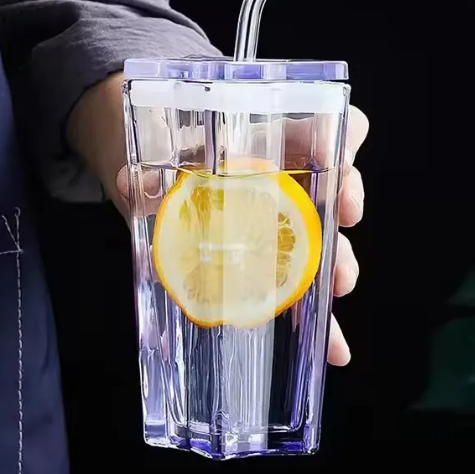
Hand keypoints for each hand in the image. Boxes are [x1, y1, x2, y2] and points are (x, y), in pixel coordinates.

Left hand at [68, 73, 367, 366]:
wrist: (147, 187)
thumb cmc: (160, 163)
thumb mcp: (149, 164)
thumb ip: (141, 174)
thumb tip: (128, 185)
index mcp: (260, 143)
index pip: (314, 127)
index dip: (339, 137)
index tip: (336, 162)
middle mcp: (281, 180)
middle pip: (332, 182)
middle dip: (345, 201)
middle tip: (344, 218)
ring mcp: (278, 223)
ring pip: (325, 237)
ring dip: (339, 262)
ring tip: (338, 288)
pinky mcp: (268, 263)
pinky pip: (301, 288)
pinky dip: (320, 320)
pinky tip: (331, 346)